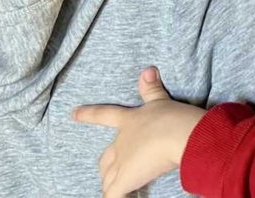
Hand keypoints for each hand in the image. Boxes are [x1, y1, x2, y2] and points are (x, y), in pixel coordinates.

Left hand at [73, 67, 205, 197]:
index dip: (88, 115)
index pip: (104, 116)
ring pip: (108, 177)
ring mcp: (122, 162)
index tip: (73, 114)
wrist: (181, 135)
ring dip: (111, 183)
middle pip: (106, 157)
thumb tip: (147, 69)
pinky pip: (114, 195)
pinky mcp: (126, 179)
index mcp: (129, 121)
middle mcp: (121, 142)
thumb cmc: (174, 117)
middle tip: (111, 170)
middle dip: (108, 164)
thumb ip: (152, 88)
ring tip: (116, 188)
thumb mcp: (162, 101)